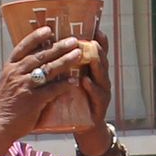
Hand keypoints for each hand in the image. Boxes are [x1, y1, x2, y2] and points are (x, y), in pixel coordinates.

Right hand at [0, 20, 90, 139]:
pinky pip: (52, 90)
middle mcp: (16, 73)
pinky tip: (74, 81)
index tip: (49, 29)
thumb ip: (20, 73)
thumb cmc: (5, 105)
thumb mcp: (8, 84)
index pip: (23, 47)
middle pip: (41, 56)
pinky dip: (63, 85)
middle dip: (58, 47)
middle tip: (73, 40)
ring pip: (48, 70)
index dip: (36, 37)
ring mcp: (24, 86)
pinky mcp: (33, 100)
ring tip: (78, 54)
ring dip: (65, 61)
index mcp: (10, 68)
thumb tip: (38, 63)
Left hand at [69, 17, 114, 152]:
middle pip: (101, 60)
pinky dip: (91, 88)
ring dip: (97, 66)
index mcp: (92, 71)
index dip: (98, 40)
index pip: (96, 52)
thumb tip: (53, 45)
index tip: (96, 27)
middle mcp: (100, 79)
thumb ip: (69, 65)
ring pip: (102, 76)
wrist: (83, 128)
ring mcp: (102, 93)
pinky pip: (97, 96)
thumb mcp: (72, 81)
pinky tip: (86, 82)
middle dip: (98, 49)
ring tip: (92, 56)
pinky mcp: (99, 107)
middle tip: (93, 39)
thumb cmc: (75, 102)